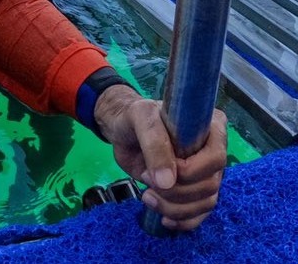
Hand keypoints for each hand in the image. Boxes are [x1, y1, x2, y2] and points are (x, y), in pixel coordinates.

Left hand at [95, 85, 226, 230]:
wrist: (123, 130)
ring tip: (147, 197)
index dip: (190, 171)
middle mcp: (213, 153)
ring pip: (205, 203)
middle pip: (209, 185)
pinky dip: (183, 221)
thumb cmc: (136, 118)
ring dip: (175, 208)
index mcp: (211, 128)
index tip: (159, 171)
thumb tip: (167, 182)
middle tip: (146, 179)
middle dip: (175, 191)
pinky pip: (200, 214)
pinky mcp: (194, 191)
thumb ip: (155, 145)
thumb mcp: (142, 120)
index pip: (215, 159)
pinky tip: (165, 219)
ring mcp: (206, 174)